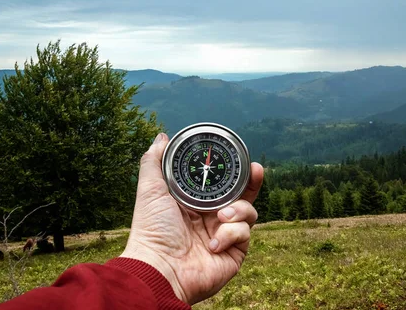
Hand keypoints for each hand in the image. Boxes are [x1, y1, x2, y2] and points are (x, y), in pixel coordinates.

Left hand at [121, 133, 263, 304]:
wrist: (160, 267)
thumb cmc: (151, 230)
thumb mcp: (150, 189)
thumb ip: (154, 160)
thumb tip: (162, 137)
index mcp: (195, 202)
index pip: (220, 182)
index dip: (232, 169)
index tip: (238, 155)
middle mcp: (211, 217)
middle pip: (242, 194)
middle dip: (252, 181)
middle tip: (256, 169)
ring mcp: (224, 235)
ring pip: (248, 212)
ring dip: (238, 210)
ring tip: (221, 217)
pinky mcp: (234, 252)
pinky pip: (244, 234)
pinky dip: (230, 234)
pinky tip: (212, 243)